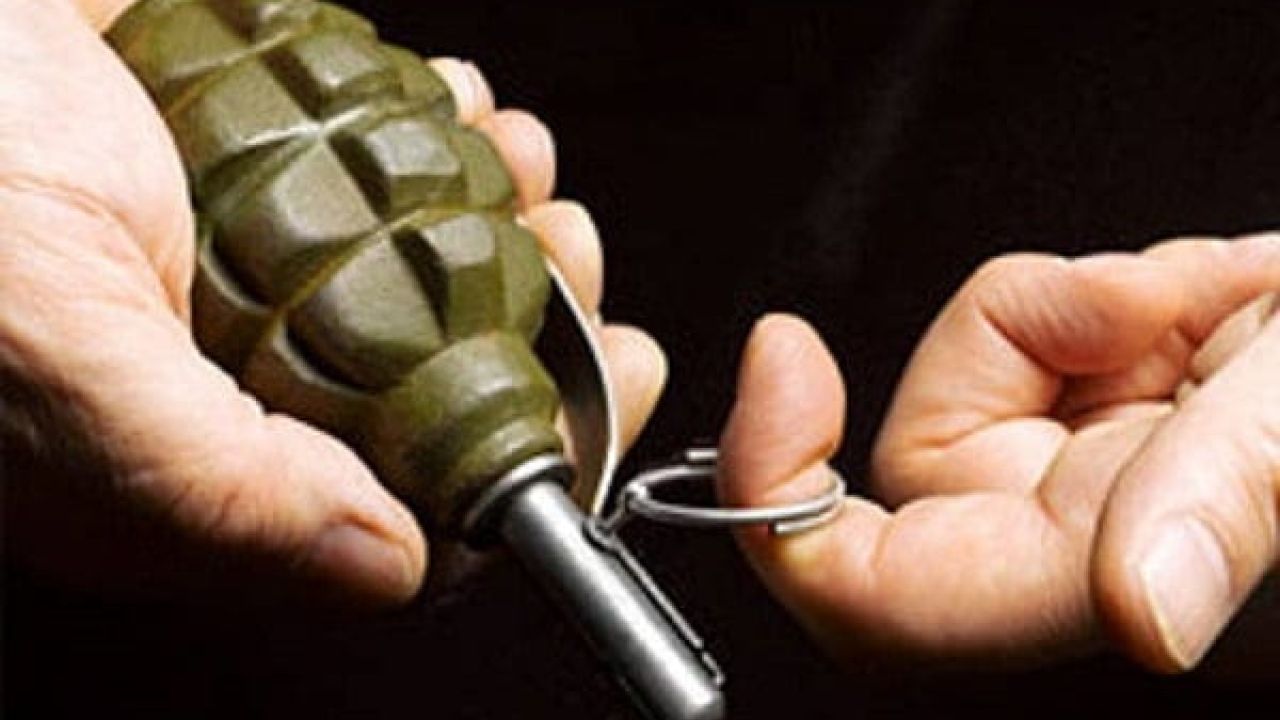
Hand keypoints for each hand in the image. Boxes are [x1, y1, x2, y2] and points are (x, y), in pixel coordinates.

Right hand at [0, 0, 664, 605]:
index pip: (404, 504)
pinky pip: (368, 175)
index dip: (531, 448)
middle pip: (431, 384)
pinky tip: (458, 109)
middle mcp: (218, 389)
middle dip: (530, 317)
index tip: (615, 378)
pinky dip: (432, 139)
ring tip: (524, 167)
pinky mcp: (234, 185)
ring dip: (495, 217)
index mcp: (186, 476)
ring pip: (412, 274)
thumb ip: (222, 486)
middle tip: (575, 253)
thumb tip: (393, 569)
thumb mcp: (60, 364)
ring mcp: (231, 280)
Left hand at [718, 234, 1278, 670]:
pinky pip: (1041, 337)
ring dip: (1090, 307)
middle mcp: (1075, 558)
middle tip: (1155, 310)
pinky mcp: (1112, 428)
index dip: (787, 498)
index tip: (782, 367)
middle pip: (931, 447)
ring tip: (1219, 307)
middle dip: (1023, 339)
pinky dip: (1113, 296)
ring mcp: (1091, 491)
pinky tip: (1211, 308)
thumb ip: (1230, 499)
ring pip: (988, 377)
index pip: (868, 595)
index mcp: (1097, 589)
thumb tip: (1149, 615)